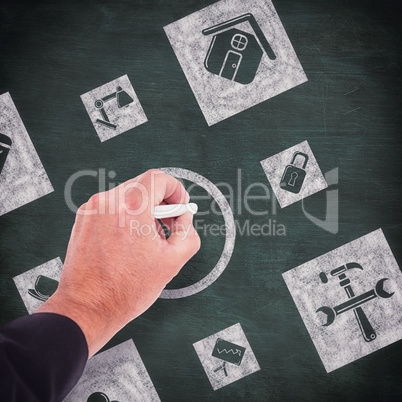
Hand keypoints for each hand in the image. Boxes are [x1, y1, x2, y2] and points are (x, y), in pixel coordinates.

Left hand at [37, 169, 199, 356]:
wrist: (87, 308)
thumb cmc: (124, 290)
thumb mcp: (172, 261)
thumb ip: (188, 233)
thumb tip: (184, 220)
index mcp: (131, 207)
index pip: (159, 177)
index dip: (176, 190)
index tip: (178, 206)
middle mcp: (108, 202)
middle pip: (143, 186)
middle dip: (161, 203)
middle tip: (168, 225)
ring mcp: (92, 210)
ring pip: (127, 197)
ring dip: (143, 212)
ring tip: (147, 240)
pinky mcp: (83, 220)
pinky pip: (111, 208)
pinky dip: (124, 217)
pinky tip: (129, 243)